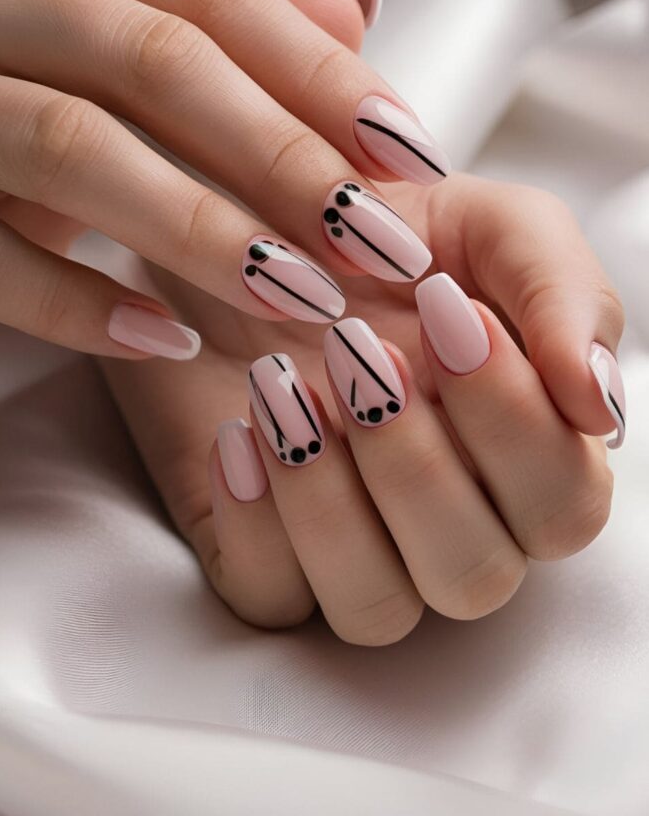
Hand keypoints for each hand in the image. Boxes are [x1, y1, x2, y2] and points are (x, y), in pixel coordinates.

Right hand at [0, 0, 446, 353]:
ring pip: (78, 149)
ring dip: (204, 233)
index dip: (324, 81)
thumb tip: (358, 6)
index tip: (416, 162)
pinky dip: (78, 303)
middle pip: (162, 64)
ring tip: (305, 301)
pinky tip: (168, 340)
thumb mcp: (110, 41)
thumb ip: (224, 30)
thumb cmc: (10, 82)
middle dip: (286, 159)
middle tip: (382, 247)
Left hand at [101, 173, 625, 644]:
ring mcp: (359, 544)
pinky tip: (239, 433)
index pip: (562, 506)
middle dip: (415, 467)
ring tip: (279, 385)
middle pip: (474, 576)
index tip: (447, 308)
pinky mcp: (268, 551)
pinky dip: (255, 524)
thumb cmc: (393, 241)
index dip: (511, 422)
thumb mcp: (494, 227)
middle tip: (356, 347)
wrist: (263, 227)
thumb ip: (564, 295)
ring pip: (375, 611)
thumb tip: (599, 404)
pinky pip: (271, 598)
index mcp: (526, 455)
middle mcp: (451, 519)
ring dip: (330, 504)